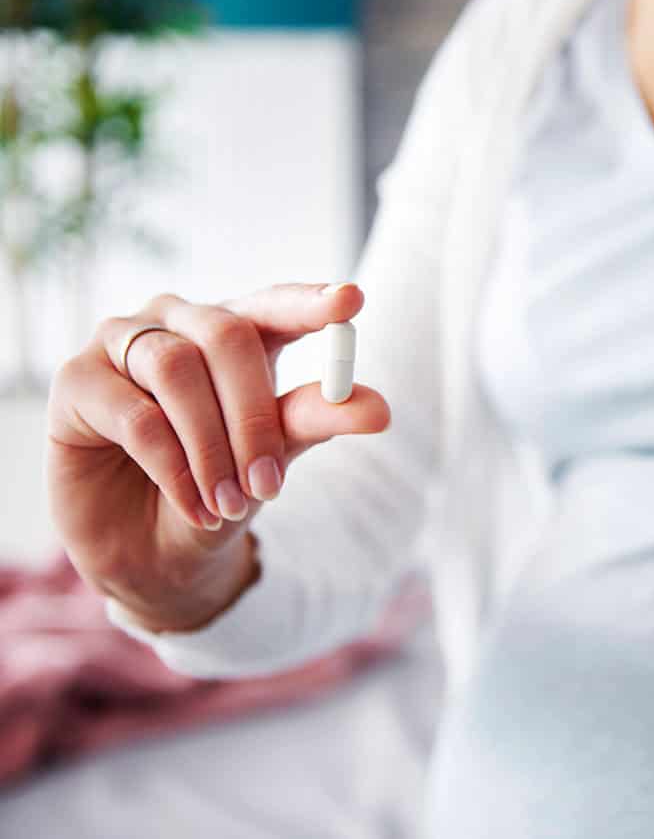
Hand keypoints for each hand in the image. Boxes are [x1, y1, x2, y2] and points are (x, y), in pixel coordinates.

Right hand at [47, 283, 390, 632]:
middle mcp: (178, 323)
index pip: (275, 304)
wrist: (156, 554)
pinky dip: (174, 469)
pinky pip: (135, 415)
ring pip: (176, 369)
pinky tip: (195, 507)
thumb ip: (316, 421)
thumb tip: (378, 408)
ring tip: (229, 504)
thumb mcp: (275, 458)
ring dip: (211, 446)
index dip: (310, 301)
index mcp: (236, 331)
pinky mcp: (76, 381)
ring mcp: (122, 344)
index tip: (351, 300)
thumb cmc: (221, 491)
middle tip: (270, 487)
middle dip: (254, 416)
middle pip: (227, 336)